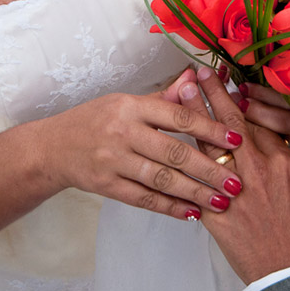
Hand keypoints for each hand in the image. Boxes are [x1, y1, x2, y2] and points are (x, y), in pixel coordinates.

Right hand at [38, 68, 243, 220]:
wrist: (51, 147)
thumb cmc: (98, 120)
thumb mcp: (128, 102)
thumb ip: (165, 96)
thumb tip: (196, 77)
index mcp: (132, 107)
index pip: (178, 117)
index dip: (210, 129)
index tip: (237, 141)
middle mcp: (123, 132)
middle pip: (174, 152)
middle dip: (210, 169)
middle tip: (238, 182)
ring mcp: (113, 161)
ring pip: (162, 179)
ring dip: (195, 192)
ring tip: (222, 201)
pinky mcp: (105, 185)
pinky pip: (144, 199)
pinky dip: (170, 207)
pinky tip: (193, 213)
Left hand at [188, 67, 289, 283]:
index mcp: (281, 161)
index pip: (257, 120)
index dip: (241, 98)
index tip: (229, 78)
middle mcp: (255, 170)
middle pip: (229, 125)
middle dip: (212, 95)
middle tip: (196, 72)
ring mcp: (232, 190)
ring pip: (208, 146)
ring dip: (191, 117)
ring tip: (176, 93)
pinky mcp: (215, 212)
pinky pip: (195, 181)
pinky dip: (183, 160)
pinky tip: (170, 143)